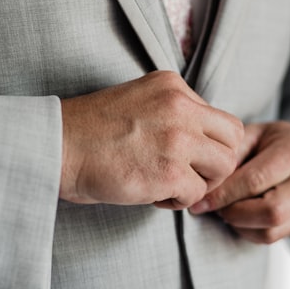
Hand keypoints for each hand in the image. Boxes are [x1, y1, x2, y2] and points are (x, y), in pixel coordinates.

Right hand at [59, 71, 243, 208]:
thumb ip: (173, 113)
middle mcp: (180, 107)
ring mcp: (177, 139)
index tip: (186, 157)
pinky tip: (153, 195)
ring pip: (223, 167)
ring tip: (169, 186)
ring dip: (200, 183)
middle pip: (232, 140)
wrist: (57, 148)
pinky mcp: (170, 171)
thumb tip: (203, 142)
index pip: (220, 119)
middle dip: (215, 164)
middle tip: (188, 175)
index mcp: (173, 86)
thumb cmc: (91, 132)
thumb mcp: (139, 101)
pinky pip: (197, 193)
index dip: (209, 144)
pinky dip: (178, 201)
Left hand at [189, 121, 289, 243]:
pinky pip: (273, 238)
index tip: (200, 201)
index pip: (255, 181)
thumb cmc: (277, 142)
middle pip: (271, 211)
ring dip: (240, 225)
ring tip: (227, 211)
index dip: (224, 194)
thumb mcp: (254, 134)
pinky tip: (241, 217)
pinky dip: (249, 231)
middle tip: (215, 207)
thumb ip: (233, 155)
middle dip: (234, 213)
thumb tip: (209, 185)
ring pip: (272, 230)